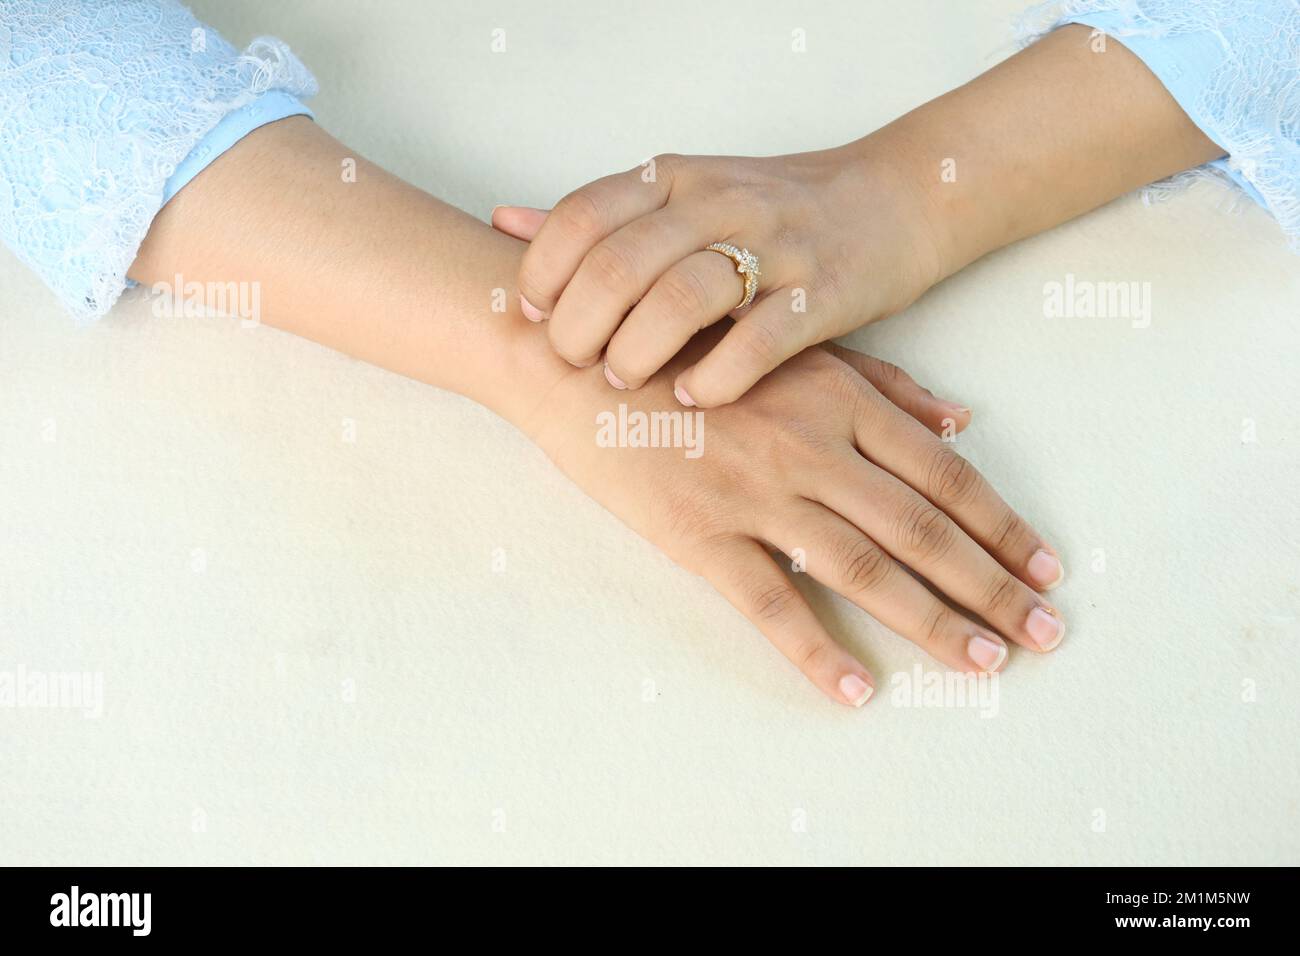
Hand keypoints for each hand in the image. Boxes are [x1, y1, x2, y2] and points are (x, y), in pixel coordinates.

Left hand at [493, 144, 941, 407]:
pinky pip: (758, 341)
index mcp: (674, 180)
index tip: (537, 315)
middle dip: (580, 325)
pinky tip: (692, 395)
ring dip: (638, 349)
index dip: (544, 271)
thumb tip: (502, 222)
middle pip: (621, 263)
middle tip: (574, 361)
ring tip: (624, 379)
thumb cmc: (772, 209)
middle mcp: (718, 204)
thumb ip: (598, 216)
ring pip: (683, 298)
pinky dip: (716, 376)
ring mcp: (774, 247)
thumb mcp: (680, 194)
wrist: (893, 199)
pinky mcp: (822, 294)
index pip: (583, 216)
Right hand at [527, 330, 1064, 706]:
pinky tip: (854, 689)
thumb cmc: (689, 347)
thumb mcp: (794, 350)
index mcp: (840, 400)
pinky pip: (769, 602)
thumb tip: (962, 419)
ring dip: (932, 620)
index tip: (1048, 570)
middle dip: (992, 587)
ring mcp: (758, 495)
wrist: (579, 359)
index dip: (1004, 527)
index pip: (945, 477)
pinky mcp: (701, 534)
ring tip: (983, 662)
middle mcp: (813, 449)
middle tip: (1045, 635)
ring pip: (863, 568)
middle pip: (921, 530)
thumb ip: (883, 385)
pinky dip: (813, 650)